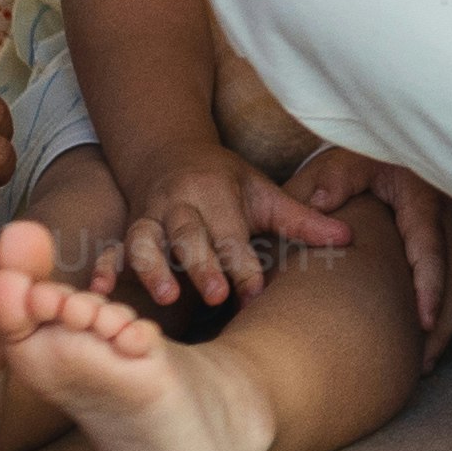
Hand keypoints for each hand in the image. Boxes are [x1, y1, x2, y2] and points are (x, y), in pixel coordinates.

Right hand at [113, 137, 353, 311]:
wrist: (169, 154)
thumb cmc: (226, 183)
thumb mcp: (263, 193)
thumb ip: (301, 220)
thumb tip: (349, 237)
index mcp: (219, 195)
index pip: (233, 233)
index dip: (244, 263)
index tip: (257, 292)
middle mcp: (182, 205)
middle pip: (190, 236)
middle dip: (202, 265)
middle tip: (216, 295)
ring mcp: (150, 218)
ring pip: (147, 241)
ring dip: (153, 267)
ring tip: (165, 296)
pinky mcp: (126, 230)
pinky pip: (111, 248)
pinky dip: (104, 269)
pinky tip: (101, 293)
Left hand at [288, 146, 451, 344]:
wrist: (410, 136)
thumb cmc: (373, 151)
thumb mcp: (348, 159)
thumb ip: (330, 182)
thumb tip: (315, 207)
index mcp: (424, 198)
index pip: (432, 250)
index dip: (430, 289)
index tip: (423, 324)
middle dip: (443, 322)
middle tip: (423, 363)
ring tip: (429, 357)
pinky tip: (444, 328)